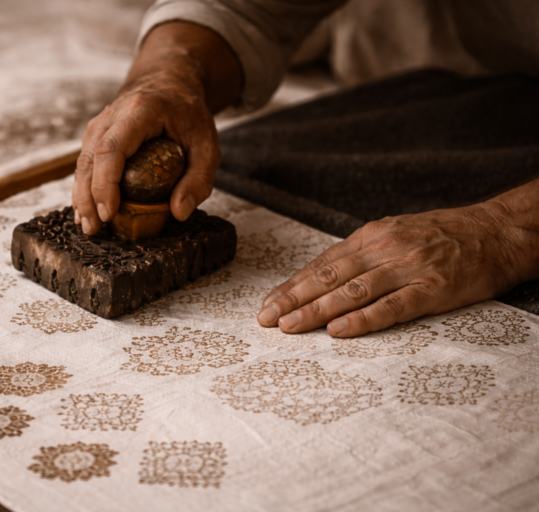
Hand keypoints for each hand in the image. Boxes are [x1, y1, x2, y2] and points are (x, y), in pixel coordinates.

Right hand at [72, 70, 218, 233]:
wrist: (170, 81)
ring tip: (88, 226)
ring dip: (81, 195)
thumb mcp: (207, 144)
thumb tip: (179, 212)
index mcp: (140, 111)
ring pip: (82, 161)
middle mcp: (112, 115)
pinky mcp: (96, 134)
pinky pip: (84, 162)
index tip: (109, 211)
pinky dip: (83, 187)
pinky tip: (85, 210)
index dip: (106, 182)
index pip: (112, 148)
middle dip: (88, 196)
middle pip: (90, 158)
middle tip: (94, 227)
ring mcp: (100, 123)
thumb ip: (199, 179)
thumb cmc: (188, 112)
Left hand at [256, 202, 534, 336]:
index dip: (292, 285)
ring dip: (316, 311)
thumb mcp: (394, 234)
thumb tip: (323, 275)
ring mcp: (407, 269)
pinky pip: (392, 306)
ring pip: (351, 292)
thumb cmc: (441, 235)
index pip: (321, 264)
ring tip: (289, 327)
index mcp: (371, 237)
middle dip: (292, 298)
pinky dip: (362, 319)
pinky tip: (338, 331)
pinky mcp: (432, 288)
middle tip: (266, 318)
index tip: (268, 302)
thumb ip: (361, 255)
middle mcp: (384, 250)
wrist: (495, 231)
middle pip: (328, 276)